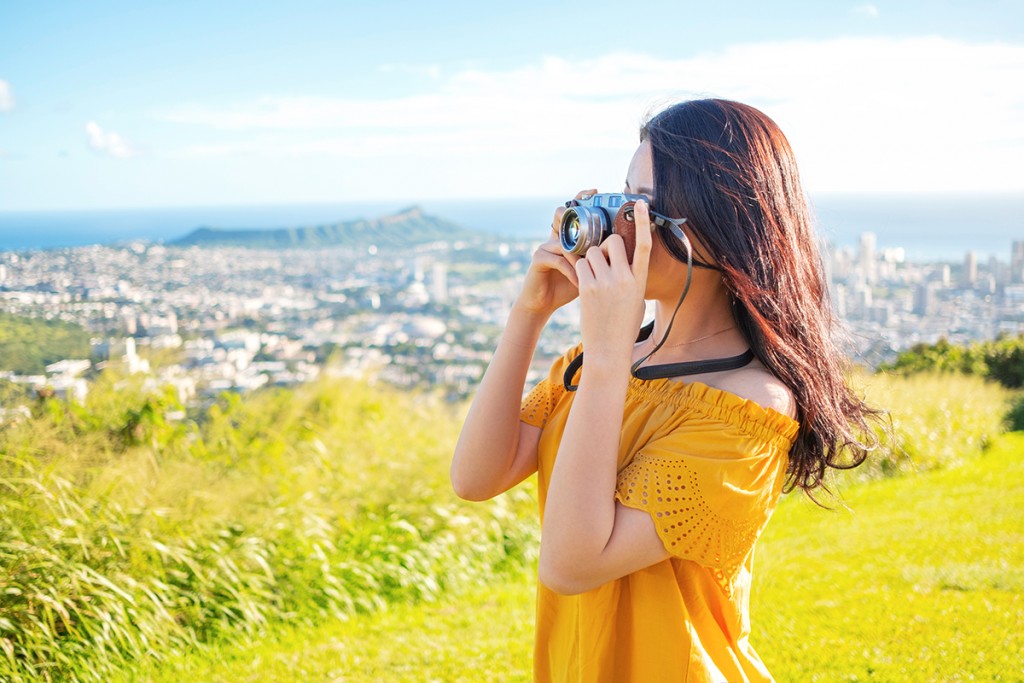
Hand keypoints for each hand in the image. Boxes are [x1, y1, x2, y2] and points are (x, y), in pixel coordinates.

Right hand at [513, 189, 595, 316]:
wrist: (543, 304)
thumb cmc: (568, 287)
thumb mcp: (589, 271)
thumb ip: (601, 258)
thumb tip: (628, 250)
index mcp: (567, 237)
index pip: (572, 211)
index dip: (580, 198)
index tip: (594, 190)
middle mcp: (554, 237)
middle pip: (561, 215)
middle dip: (575, 217)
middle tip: (594, 229)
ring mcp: (545, 246)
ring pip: (565, 242)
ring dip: (581, 257)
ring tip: (593, 270)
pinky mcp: (538, 259)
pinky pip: (558, 260)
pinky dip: (572, 272)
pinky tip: (580, 283)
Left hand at [575, 198, 652, 361]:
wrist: (608, 349)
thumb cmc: (623, 326)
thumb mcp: (635, 299)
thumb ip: (631, 277)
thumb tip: (622, 259)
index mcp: (640, 280)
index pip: (645, 244)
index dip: (643, 221)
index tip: (641, 204)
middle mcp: (625, 278)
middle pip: (613, 242)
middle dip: (606, 246)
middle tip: (603, 260)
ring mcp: (605, 282)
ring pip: (592, 252)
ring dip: (590, 258)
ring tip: (594, 276)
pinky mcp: (587, 288)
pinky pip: (580, 264)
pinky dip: (580, 269)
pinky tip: (584, 282)